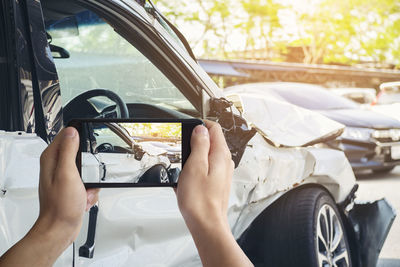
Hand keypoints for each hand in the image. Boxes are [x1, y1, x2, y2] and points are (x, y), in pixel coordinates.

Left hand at [0, 127, 97, 266]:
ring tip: (84, 190)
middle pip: (80, 154)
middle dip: (89, 167)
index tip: (86, 146)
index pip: (66, 135)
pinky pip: (89, 183)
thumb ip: (69, 150)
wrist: (61, 228)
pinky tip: (84, 197)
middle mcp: (56, 166)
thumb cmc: (60, 206)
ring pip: (87, 170)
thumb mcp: (67, 173)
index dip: (78, 138)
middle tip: (84, 177)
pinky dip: (91, 191)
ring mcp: (64, 177)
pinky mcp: (72, 188)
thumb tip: (72, 132)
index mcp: (52, 159)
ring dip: (91, 182)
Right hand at [176, 120, 252, 266]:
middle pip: (210, 141)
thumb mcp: (195, 166)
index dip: (199, 126)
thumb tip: (201, 129)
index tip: (187, 131)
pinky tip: (186, 181)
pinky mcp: (216, 182)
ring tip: (184, 170)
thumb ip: (199, 144)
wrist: (206, 225)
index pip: (214, 128)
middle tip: (183, 154)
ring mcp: (222, 172)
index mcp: (221, 154)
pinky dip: (194, 170)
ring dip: (193, 158)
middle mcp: (225, 162)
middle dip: (194, 143)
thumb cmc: (200, 200)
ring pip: (206, 155)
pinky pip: (204, 168)